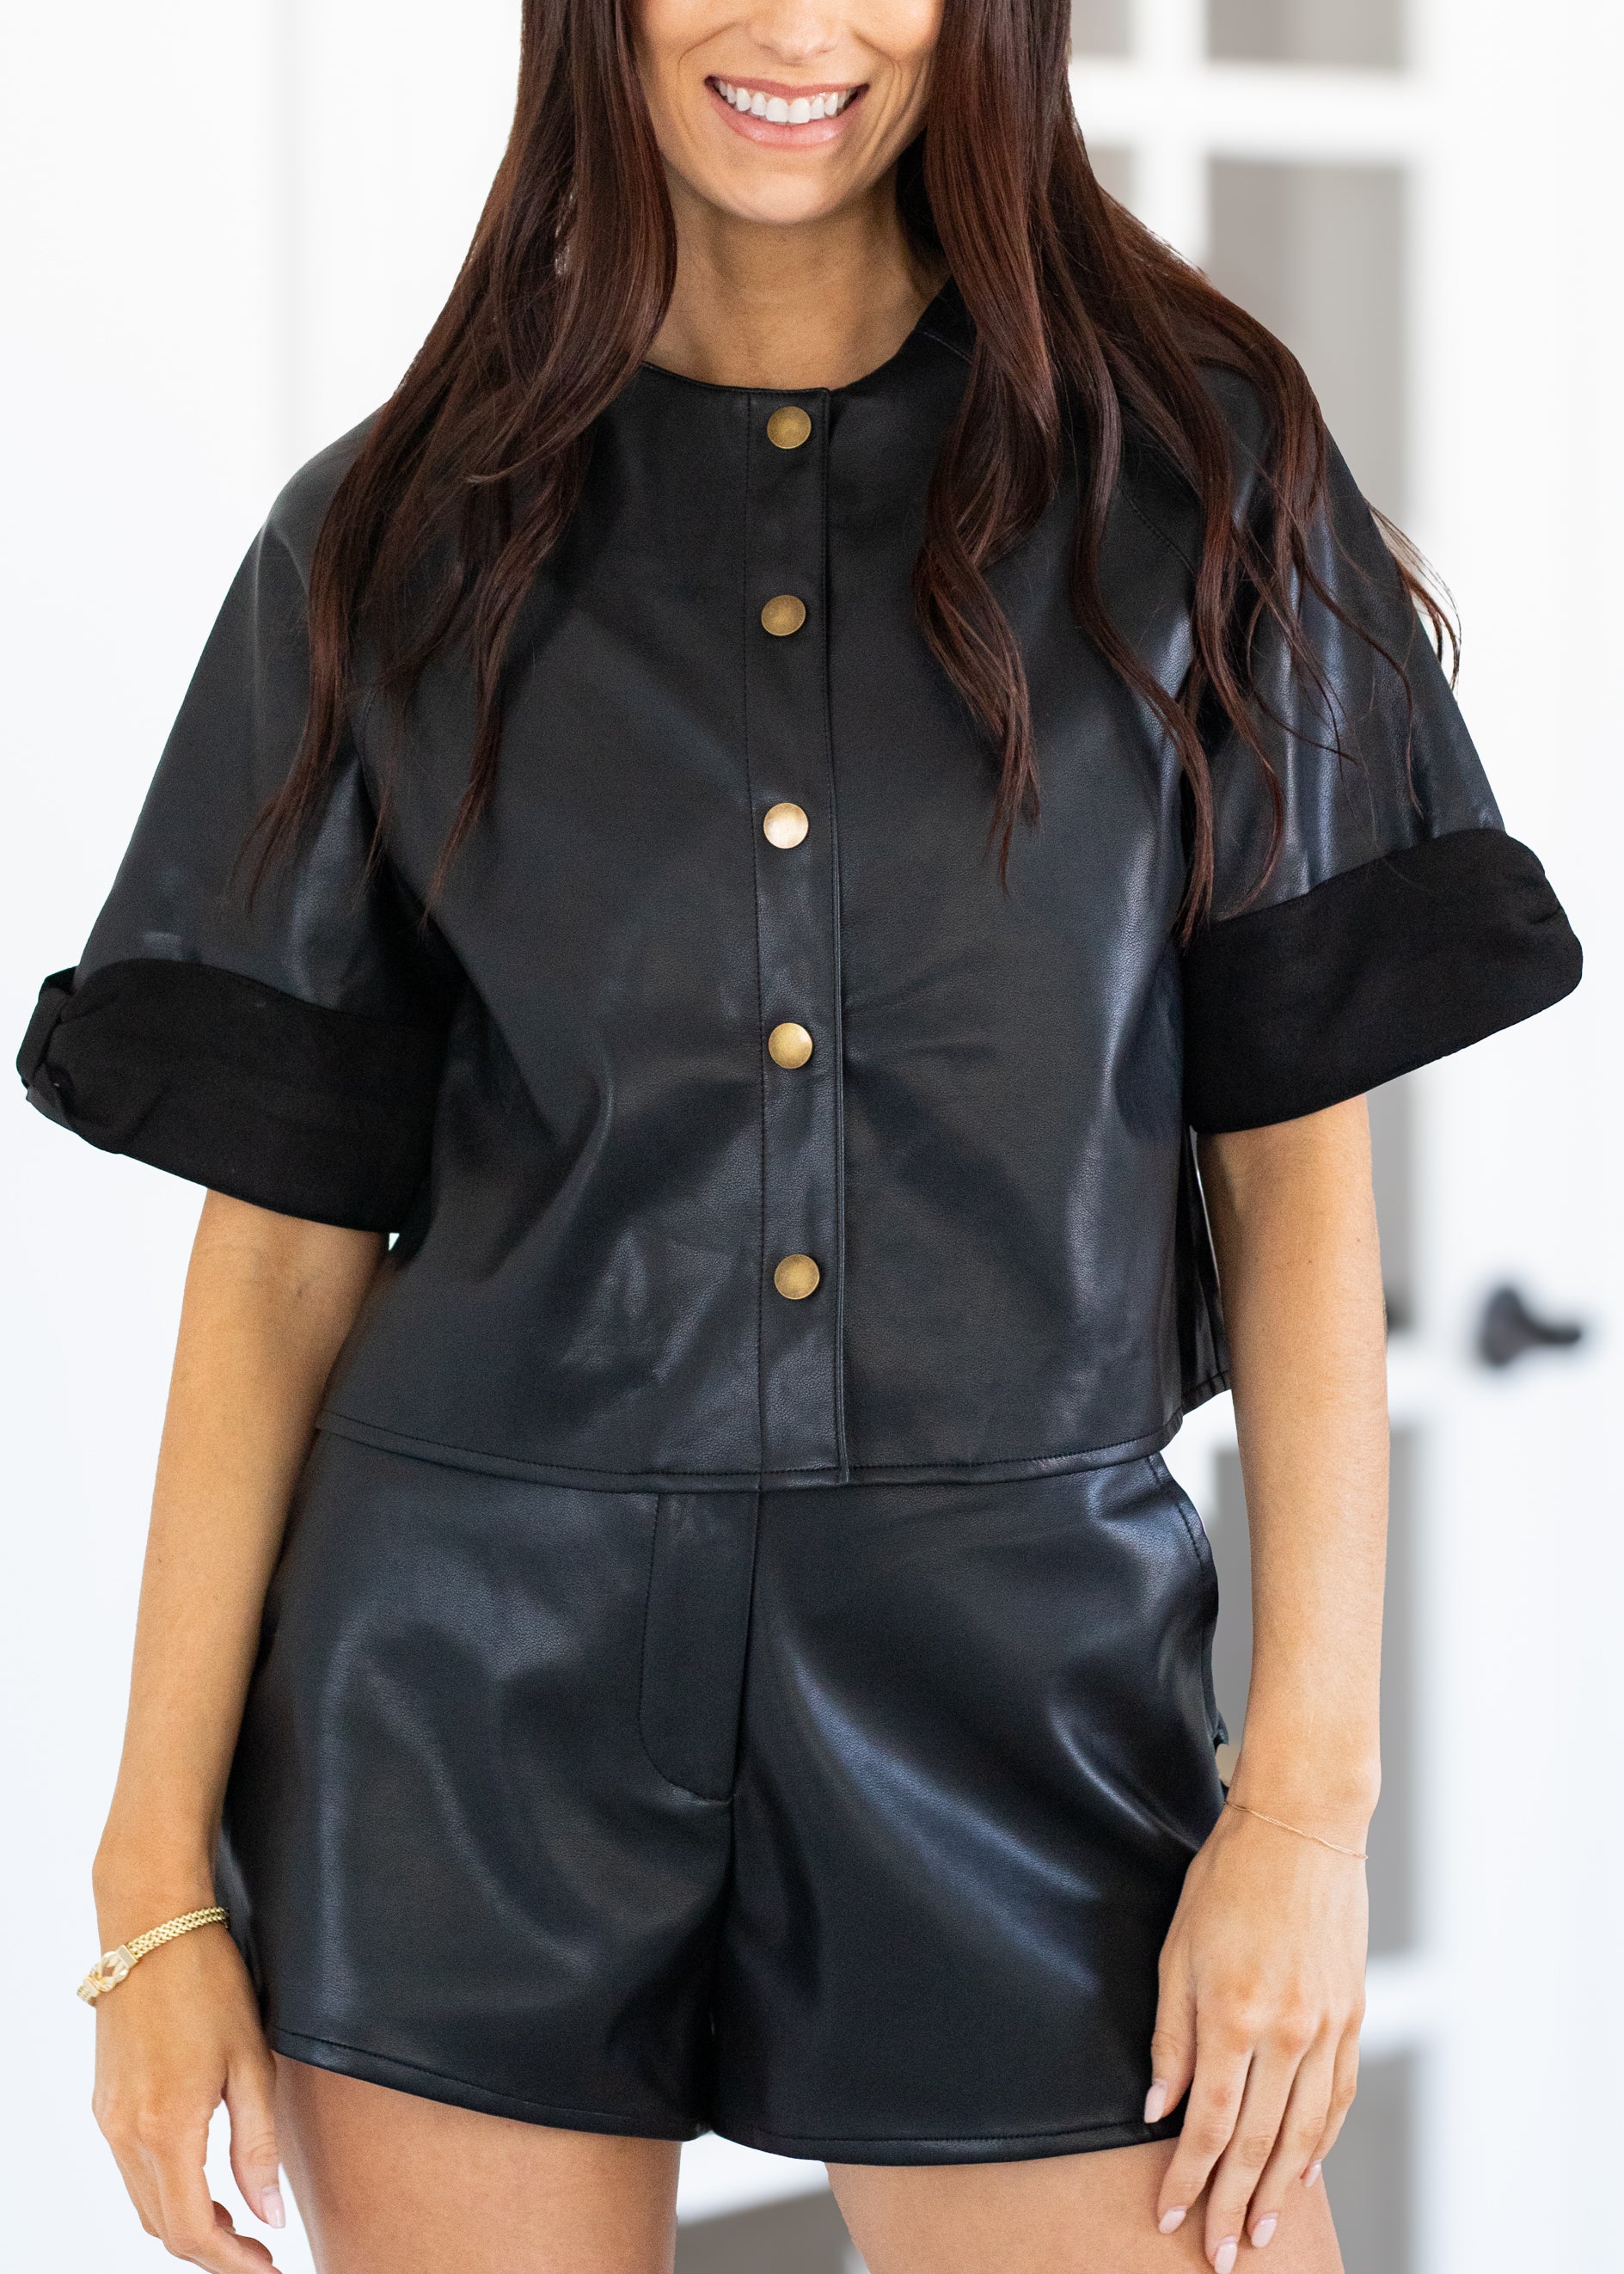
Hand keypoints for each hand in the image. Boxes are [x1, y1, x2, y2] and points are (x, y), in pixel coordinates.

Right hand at [90, 1915, 284, 2270]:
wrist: (151, 1927)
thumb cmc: (208, 1982)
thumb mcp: (250, 2063)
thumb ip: (257, 2147)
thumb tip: (268, 2215)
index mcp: (166, 2128)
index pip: (191, 2231)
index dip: (231, 2262)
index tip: (268, 2267)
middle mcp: (125, 2134)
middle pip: (163, 2227)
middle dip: (212, 2249)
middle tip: (259, 2249)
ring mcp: (108, 2119)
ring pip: (144, 2203)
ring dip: (187, 2223)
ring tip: (238, 2220)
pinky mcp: (104, 2102)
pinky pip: (131, 2171)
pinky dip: (166, 2190)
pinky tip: (202, 2178)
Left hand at [1146, 1800, 1367, 2269]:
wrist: (1301, 1830)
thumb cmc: (1229, 1878)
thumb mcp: (1176, 1950)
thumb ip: (1169, 2036)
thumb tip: (1159, 2107)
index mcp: (1233, 2015)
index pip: (1209, 2123)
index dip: (1186, 2177)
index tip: (1169, 2214)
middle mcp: (1286, 2032)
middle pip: (1258, 2145)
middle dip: (1232, 2205)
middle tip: (1219, 2253)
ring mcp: (1326, 2029)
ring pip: (1303, 2135)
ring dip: (1279, 2192)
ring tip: (1258, 2231)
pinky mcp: (1352, 2018)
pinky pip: (1336, 2099)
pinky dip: (1320, 2145)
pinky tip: (1304, 2173)